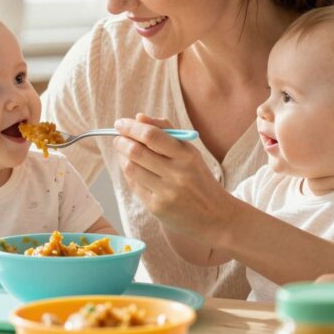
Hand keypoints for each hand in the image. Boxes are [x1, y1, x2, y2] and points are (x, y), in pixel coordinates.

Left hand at [114, 114, 234, 238]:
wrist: (215, 216)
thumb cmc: (199, 179)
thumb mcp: (190, 152)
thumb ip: (166, 131)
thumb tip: (139, 118)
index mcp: (187, 156)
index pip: (152, 135)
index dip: (131, 128)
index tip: (120, 123)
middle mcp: (177, 174)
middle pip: (137, 152)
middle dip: (121, 141)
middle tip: (118, 138)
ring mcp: (166, 192)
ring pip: (131, 169)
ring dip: (122, 157)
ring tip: (123, 152)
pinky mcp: (157, 207)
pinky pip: (134, 186)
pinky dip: (129, 174)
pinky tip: (133, 169)